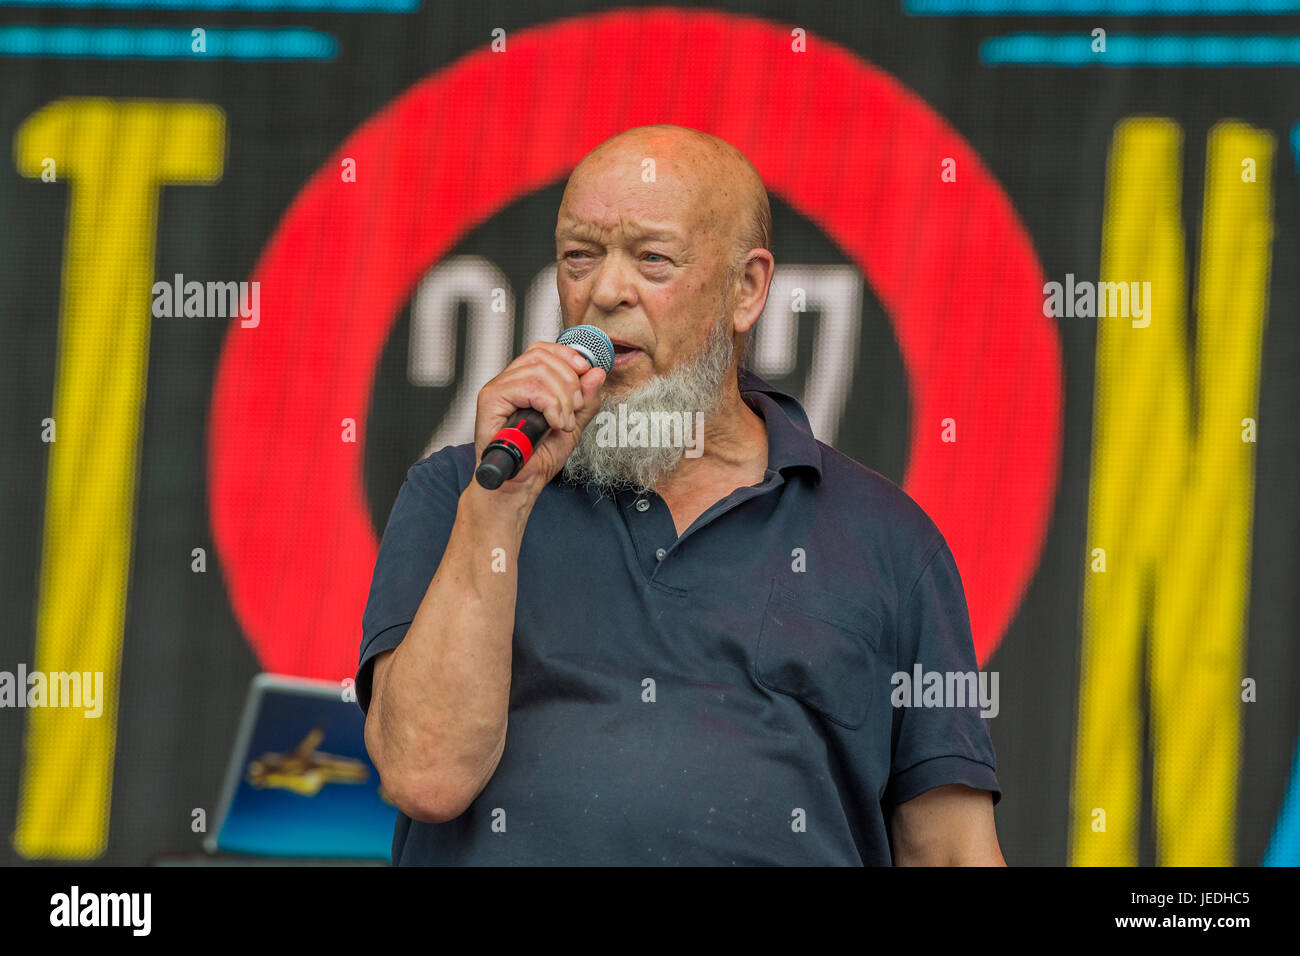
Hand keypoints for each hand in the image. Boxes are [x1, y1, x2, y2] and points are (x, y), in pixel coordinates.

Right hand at [473, 341, 606, 499]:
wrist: (521, 484)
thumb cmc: (538, 458)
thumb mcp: (573, 425)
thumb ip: (586, 400)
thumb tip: (597, 372)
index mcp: (525, 382)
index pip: (543, 350)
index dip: (568, 356)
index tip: (585, 372)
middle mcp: (509, 381)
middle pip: (543, 357)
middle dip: (570, 383)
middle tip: (573, 411)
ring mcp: (498, 388)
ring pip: (539, 371)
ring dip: (561, 399)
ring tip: (562, 422)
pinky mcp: (490, 399)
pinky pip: (527, 387)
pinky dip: (549, 405)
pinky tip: (552, 423)